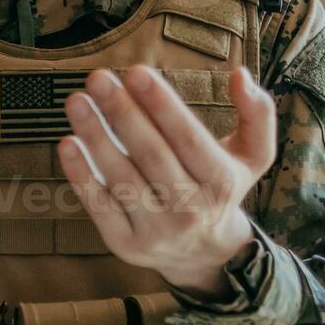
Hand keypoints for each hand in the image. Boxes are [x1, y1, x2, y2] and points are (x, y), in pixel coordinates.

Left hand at [56, 64, 276, 296]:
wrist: (204, 253)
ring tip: (77, 102)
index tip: (136, 72)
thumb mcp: (253, 155)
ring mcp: (156, 230)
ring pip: (121, 178)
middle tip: (98, 78)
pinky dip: (80, 175)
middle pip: (151, 155)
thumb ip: (257, 113)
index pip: (187, 137)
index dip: (161, 105)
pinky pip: (99, 206)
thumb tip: (240, 74)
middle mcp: (190, 209)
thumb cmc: (221, 187)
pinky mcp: (126, 244)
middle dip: (122, 113)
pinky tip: (68, 142)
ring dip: (95, 137)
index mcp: (221, 181)